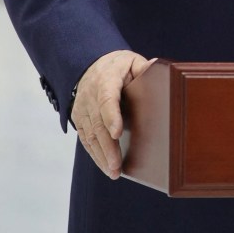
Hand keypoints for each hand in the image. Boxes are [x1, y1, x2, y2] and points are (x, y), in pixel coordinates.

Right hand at [70, 49, 152, 178]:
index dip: (111, 116)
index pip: (106, 99)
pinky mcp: (78, 119)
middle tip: (117, 166)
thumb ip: (143, 67)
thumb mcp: (131, 61)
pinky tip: (104, 165)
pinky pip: (85, 138)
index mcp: (105, 80)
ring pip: (89, 135)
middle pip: (97, 124)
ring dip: (101, 155)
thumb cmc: (117, 65)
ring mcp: (82, 109)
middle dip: (107, 146)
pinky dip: (94, 153)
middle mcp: (90, 96)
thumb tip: (155, 66)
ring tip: (113, 172)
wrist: (90, 65)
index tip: (118, 133)